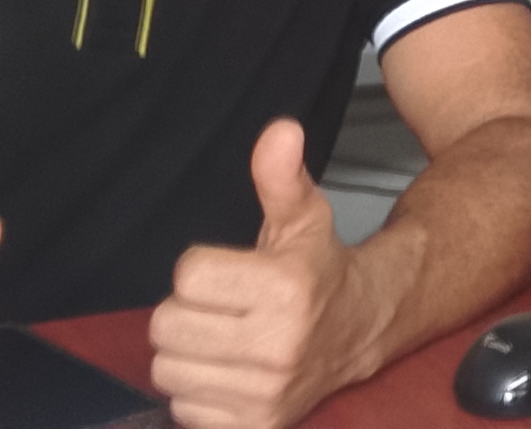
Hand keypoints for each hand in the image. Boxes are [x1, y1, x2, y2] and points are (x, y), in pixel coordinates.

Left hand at [150, 118, 395, 427]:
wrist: (363, 330)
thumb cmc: (318, 272)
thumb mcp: (302, 216)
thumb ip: (280, 176)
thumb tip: (280, 132)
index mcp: (286, 290)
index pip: (187, 275)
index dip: (201, 270)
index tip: (230, 274)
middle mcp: (278, 347)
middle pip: (168, 326)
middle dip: (187, 313)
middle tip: (222, 309)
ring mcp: (266, 393)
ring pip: (169, 370)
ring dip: (187, 355)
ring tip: (223, 341)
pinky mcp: (257, 426)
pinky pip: (185, 410)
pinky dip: (198, 394)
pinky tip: (228, 374)